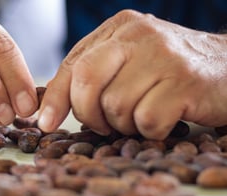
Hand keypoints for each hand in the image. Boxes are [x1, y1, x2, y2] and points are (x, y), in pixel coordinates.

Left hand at [38, 9, 226, 138]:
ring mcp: (163, 57)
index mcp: (119, 29)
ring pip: (115, 106)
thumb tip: (49, 111)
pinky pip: (146, 121)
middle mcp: (139, 36)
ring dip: (124, 124)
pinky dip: (149, 131)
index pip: (73, 65)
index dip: (55, 98)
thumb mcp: (128, 61)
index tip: (45, 123)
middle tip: (104, 124)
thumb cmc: (168, 71)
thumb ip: (93, 76)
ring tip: (141, 116)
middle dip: (88, 114)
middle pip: (86, 82)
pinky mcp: (185, 82)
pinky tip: (163, 121)